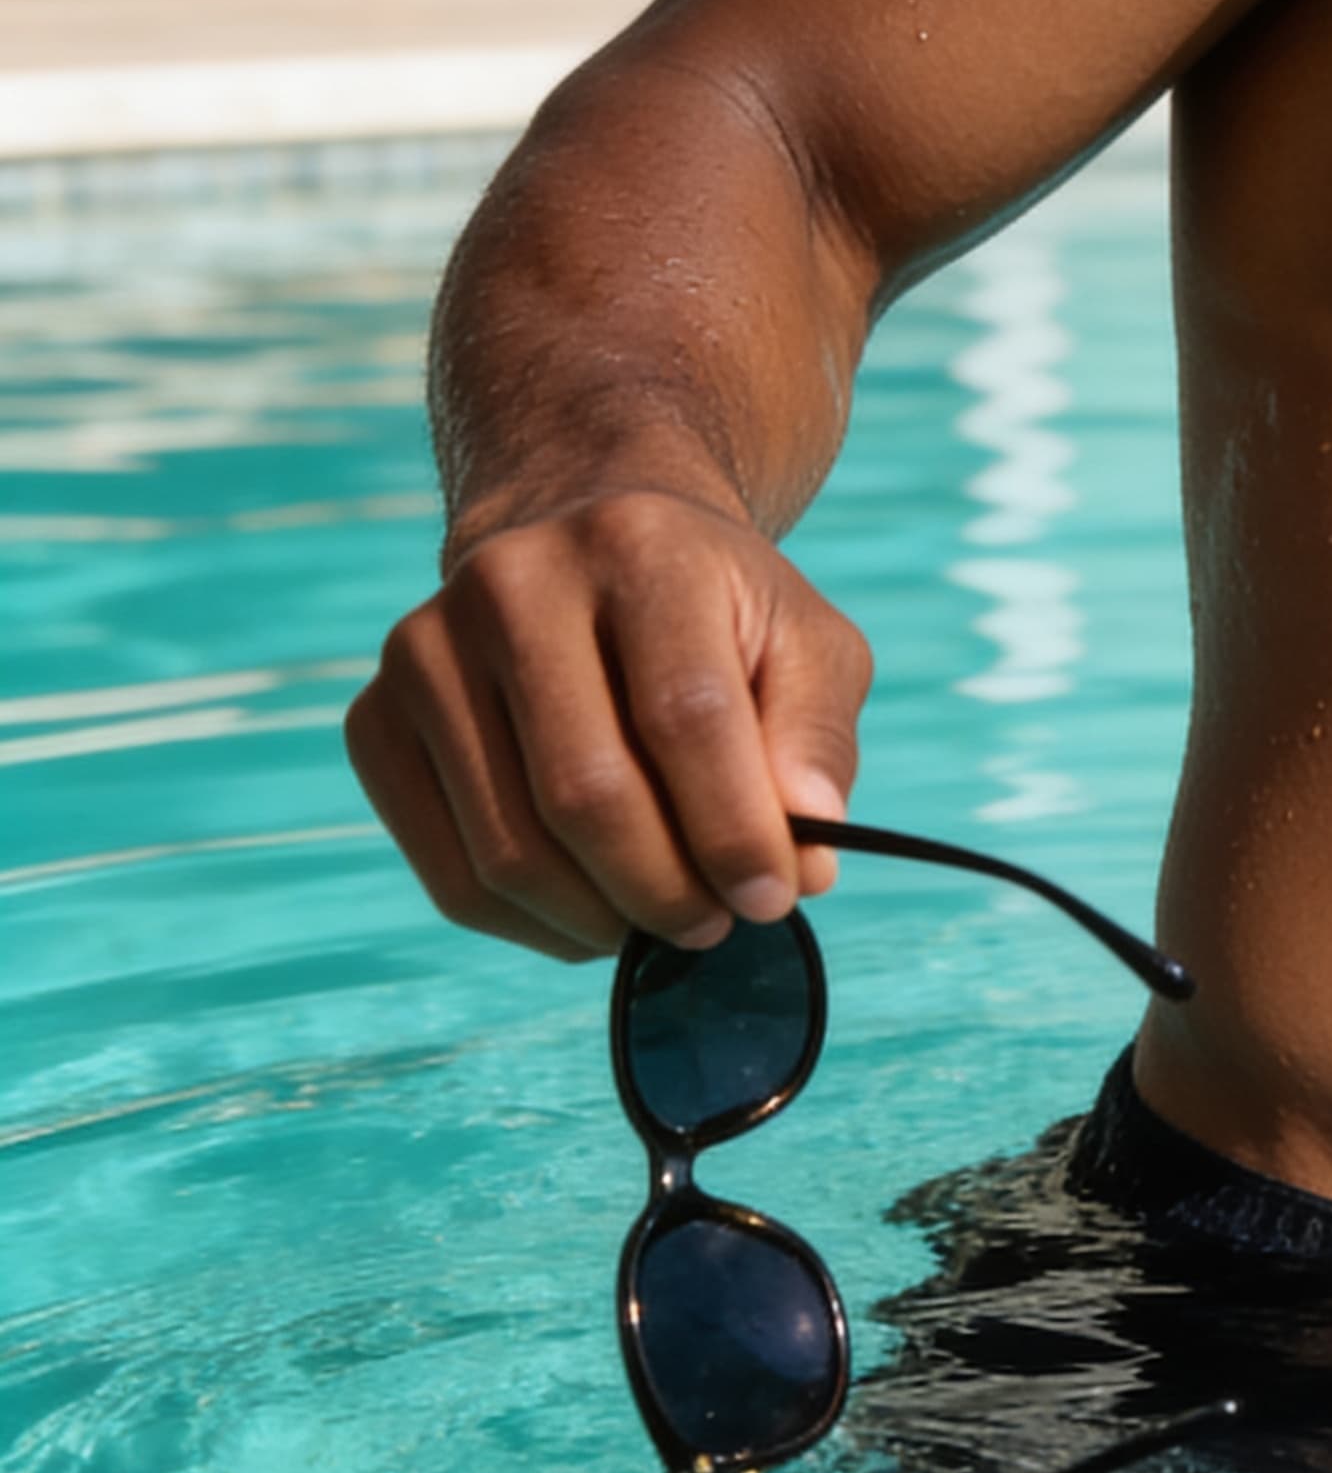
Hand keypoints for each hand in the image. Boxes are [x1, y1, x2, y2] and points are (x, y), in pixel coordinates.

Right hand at [347, 487, 872, 967]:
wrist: (588, 556)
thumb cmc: (714, 617)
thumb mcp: (804, 645)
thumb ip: (814, 743)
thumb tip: (803, 860)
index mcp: (637, 546)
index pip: (685, 714)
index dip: (735, 828)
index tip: (773, 898)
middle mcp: (513, 583)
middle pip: (586, 792)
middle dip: (666, 889)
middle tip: (715, 923)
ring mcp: (427, 650)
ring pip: (511, 851)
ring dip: (602, 920)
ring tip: (663, 917)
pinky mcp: (375, 719)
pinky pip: (450, 876)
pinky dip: (532, 927)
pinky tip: (592, 909)